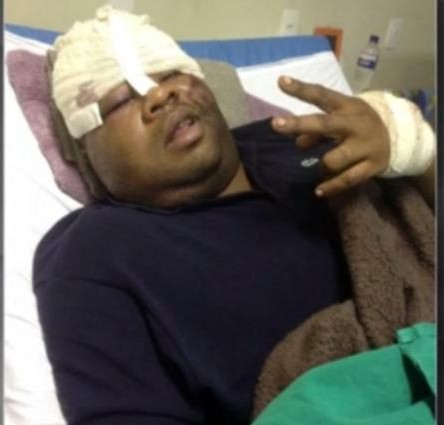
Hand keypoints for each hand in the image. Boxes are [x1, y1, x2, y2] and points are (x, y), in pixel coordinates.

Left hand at [271, 76, 390, 196]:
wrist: (398, 138)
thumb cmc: (357, 126)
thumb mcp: (340, 120)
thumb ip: (316, 130)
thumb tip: (297, 143)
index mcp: (347, 106)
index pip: (321, 95)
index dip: (301, 89)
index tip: (281, 82)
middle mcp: (355, 124)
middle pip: (324, 124)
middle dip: (299, 124)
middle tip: (275, 124)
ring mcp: (365, 146)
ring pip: (332, 159)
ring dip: (321, 165)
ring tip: (322, 167)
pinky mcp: (371, 166)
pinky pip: (347, 179)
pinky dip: (331, 187)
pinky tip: (318, 192)